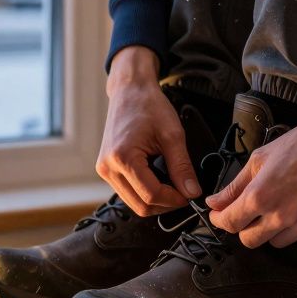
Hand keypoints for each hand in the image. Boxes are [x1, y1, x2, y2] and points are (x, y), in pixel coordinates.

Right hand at [96, 46, 200, 215]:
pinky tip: (158, 179)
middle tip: (183, 193)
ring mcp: (104, 170)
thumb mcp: (172, 135)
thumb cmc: (148, 106)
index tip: (190, 194)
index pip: (151, 195)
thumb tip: (192, 192)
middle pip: (140, 206)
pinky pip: (127, 192)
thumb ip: (182, 167)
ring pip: (133, 203)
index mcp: (122, 158)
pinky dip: (144, 192)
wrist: (130, 91)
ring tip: (171, 185)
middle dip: (165, 204)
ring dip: (155, 200)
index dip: (175, 199)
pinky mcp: (106, 169)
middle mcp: (108, 168)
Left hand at [207, 86, 296, 247]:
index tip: (220, 215)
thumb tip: (215, 203)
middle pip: (250, 241)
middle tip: (248, 213)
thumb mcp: (260, 159)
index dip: (220, 220)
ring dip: (271, 229)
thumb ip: (235, 186)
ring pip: (276, 242)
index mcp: (260, 197)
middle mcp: (282, 216)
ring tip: (281, 203)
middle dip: (244, 228)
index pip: (229, 224)